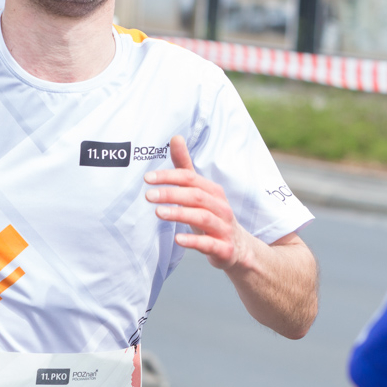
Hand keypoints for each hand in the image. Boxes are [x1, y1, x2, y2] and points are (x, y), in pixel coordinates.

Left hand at [144, 136, 252, 270]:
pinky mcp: (224, 249)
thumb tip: (175, 138)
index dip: (169, 176)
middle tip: (148, 195)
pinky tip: (178, 239)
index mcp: (213, 191)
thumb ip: (185, 168)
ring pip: (203, 218)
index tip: (147, 178)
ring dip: (180, 214)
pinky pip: (209, 244)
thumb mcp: (199, 192)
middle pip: (196, 196)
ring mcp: (223, 228)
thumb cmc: (212, 216)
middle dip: (171, 193)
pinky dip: (194, 241)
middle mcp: (220, 207)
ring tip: (158, 213)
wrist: (239, 249)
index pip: (190, 178)